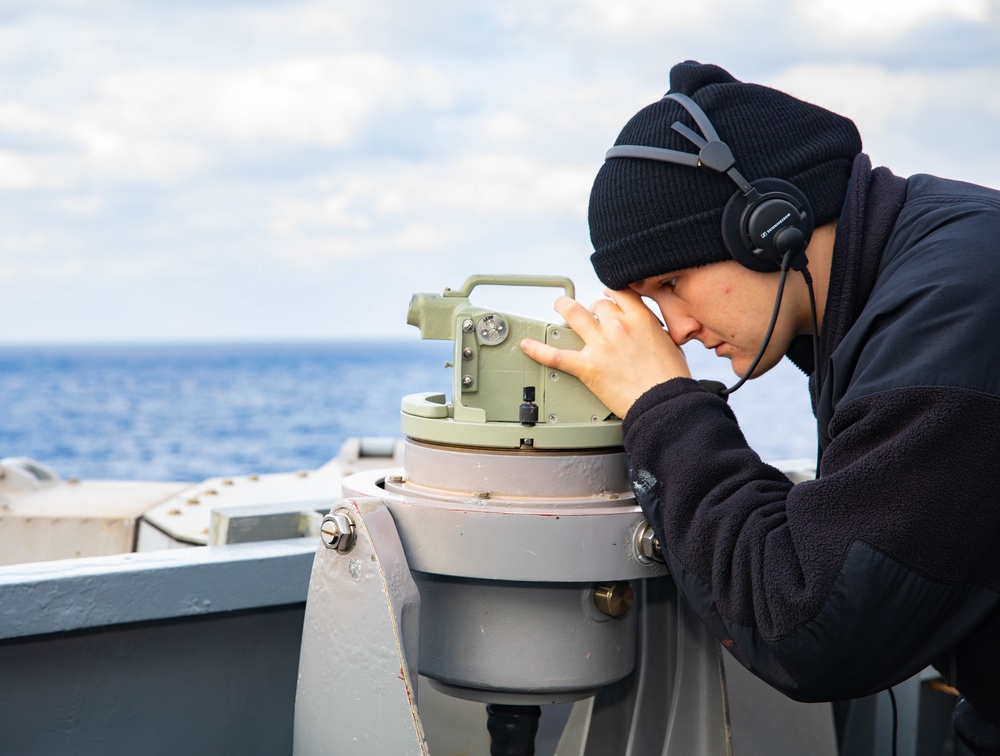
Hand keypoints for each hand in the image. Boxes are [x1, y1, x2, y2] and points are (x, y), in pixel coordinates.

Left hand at [520, 288, 691, 418]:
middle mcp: (617, 326)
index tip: (608, 295)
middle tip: (589, 311)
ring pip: (574, 315)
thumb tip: (648, 333)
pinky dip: (537, 349)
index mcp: (640, 319)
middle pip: (598, 305)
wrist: (663, 403)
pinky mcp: (586, 367)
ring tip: (559, 305)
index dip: (612, 293)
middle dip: (593, 308)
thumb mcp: (671, 345)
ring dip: (564, 307)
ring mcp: (600, 345)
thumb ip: (654, 333)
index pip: (620, 294)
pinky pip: (555, 356)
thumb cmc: (670, 380)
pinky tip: (526, 344)